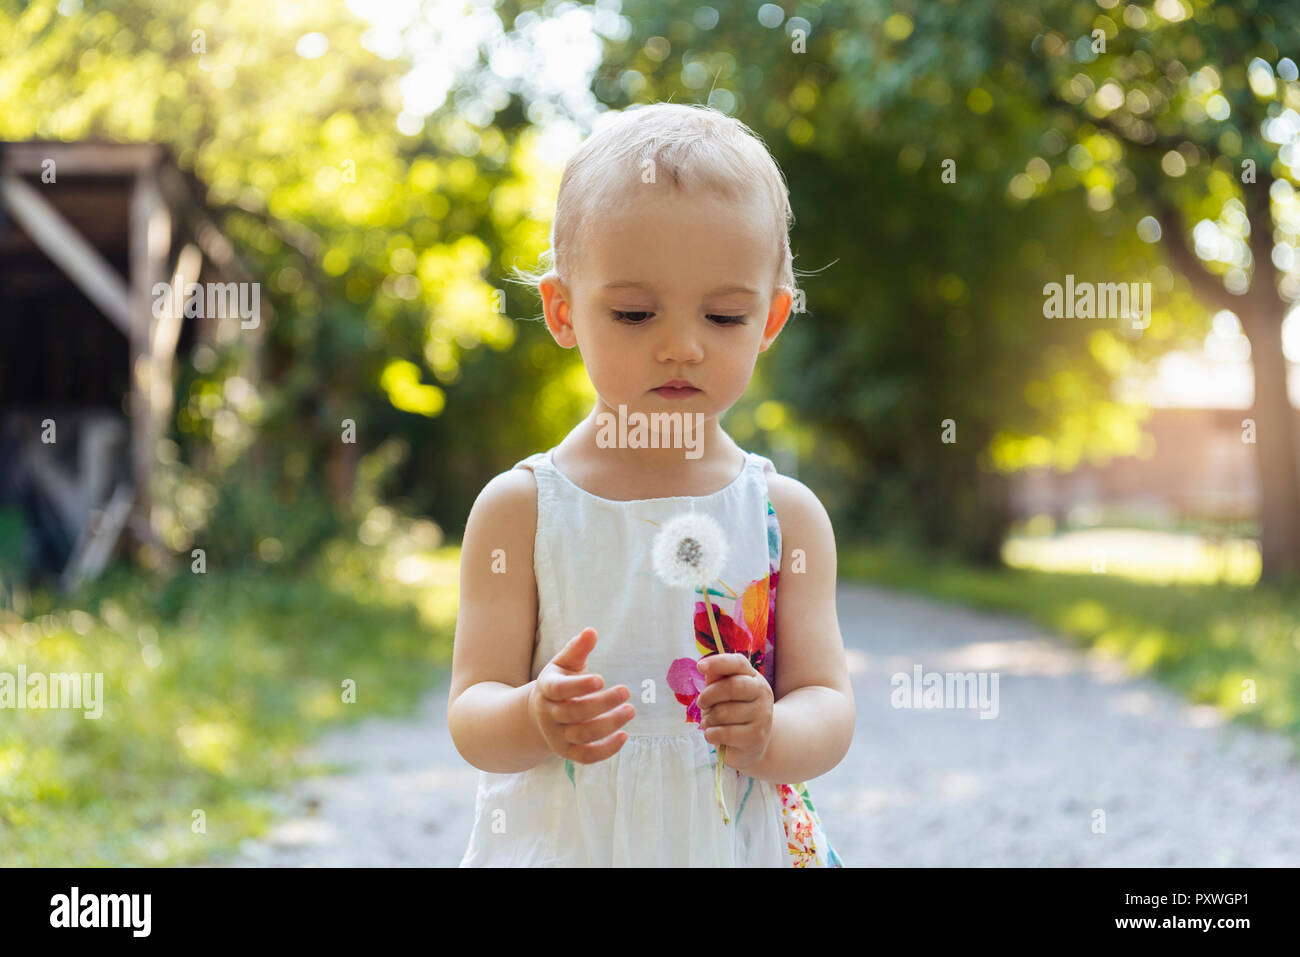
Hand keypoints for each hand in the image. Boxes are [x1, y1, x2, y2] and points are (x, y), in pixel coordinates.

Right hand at [528, 627, 634, 764]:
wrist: (541, 714)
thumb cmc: (560, 682)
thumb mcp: (564, 663)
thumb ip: (577, 649)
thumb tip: (591, 631)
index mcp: (546, 689)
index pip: (558, 690)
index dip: (579, 686)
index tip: (601, 679)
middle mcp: (549, 714)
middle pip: (574, 712)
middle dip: (602, 703)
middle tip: (626, 691)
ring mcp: (557, 736)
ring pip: (582, 735)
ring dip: (608, 724)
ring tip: (630, 710)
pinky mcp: (568, 752)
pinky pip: (586, 756)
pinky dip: (606, 750)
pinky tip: (624, 736)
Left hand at [697, 653, 772, 772]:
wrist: (753, 742)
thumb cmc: (733, 712)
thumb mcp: (724, 692)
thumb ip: (716, 678)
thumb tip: (706, 667)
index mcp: (754, 677)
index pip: (738, 663)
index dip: (718, 662)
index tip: (700, 666)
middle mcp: (763, 693)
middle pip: (731, 687)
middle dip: (708, 696)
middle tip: (701, 704)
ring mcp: (762, 716)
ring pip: (724, 713)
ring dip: (708, 718)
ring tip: (709, 721)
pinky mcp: (756, 737)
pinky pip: (724, 733)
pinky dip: (711, 734)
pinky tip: (713, 734)